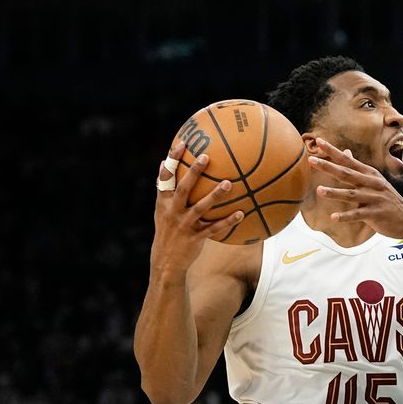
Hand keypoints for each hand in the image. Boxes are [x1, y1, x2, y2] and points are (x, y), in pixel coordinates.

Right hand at [151, 139, 245, 263]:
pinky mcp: (196, 238)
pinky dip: (228, 221)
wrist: (166, 260)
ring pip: (201, 208)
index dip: (172, 160)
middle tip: (206, 156)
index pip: (166, 177)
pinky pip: (214, 228)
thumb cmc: (167, 229)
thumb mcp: (161, 209)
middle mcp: (173, 211)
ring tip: (229, 183)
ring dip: (215, 196)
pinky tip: (241, 213)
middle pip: (183, 189)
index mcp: (164, 201)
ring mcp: (184, 225)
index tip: (182, 144)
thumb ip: (164, 188)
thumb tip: (163, 163)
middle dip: (194, 173)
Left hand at [311, 138, 402, 238]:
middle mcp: (371, 183)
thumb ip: (357, 167)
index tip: (318, 141)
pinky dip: (346, 216)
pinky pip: (358, 214)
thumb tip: (345, 151)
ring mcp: (374, 198)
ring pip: (351, 194)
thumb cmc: (386, 199)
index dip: (333, 151)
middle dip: (328, 166)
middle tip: (312, 159)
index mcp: (369, 173)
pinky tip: (333, 217)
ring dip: (335, 193)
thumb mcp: (374, 180)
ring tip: (319, 191)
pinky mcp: (375, 213)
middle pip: (346, 173)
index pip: (347, 160)